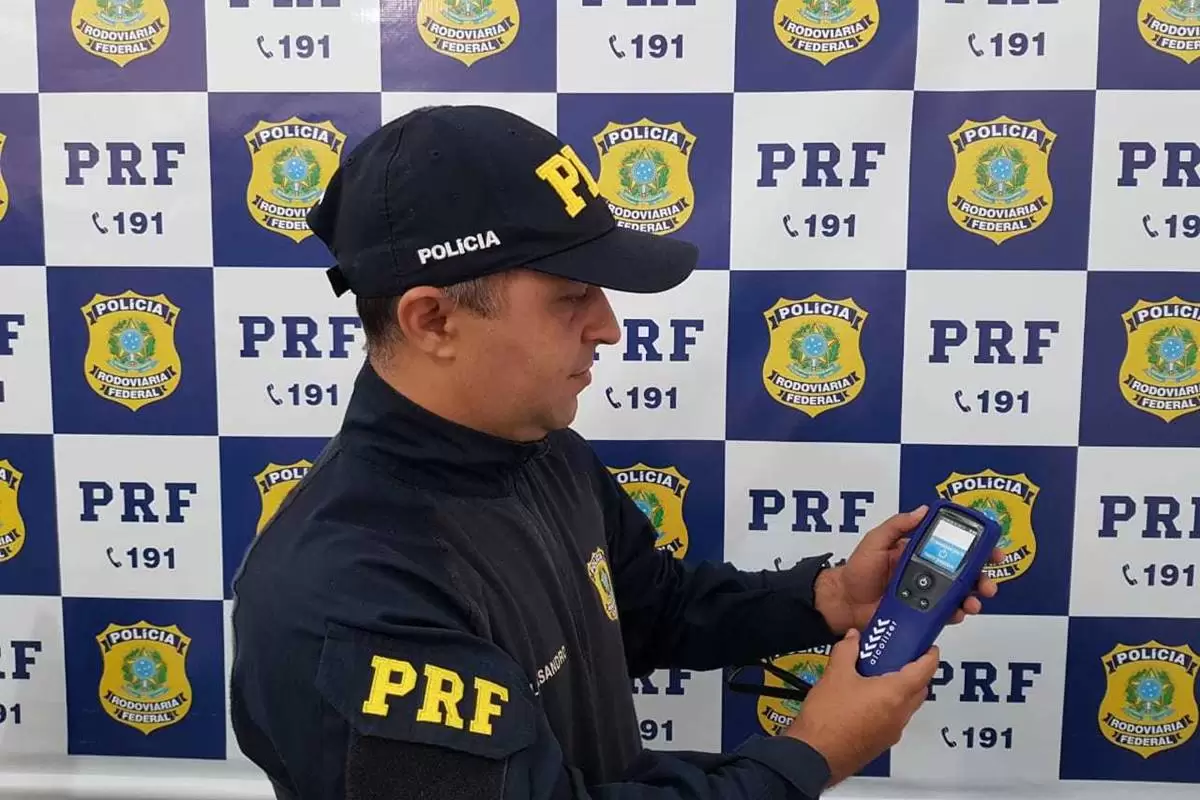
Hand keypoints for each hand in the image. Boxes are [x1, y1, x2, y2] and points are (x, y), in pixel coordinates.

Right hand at [785, 628, 938, 787]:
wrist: (814, 756)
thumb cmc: (828, 717)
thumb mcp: (835, 674)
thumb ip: (847, 651)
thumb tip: (853, 638)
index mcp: (894, 694)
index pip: (924, 671)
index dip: (930, 656)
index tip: (929, 647)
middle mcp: (899, 714)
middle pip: (919, 690)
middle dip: (915, 673)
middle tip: (899, 658)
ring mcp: (891, 732)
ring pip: (906, 706)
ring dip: (900, 691)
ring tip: (876, 677)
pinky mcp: (880, 744)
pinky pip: (892, 720)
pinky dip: (887, 706)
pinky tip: (863, 700)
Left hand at [815, 506, 1001, 634]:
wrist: (844, 602)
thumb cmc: (857, 570)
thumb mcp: (875, 541)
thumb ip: (897, 526)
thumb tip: (922, 510)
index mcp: (919, 551)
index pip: (953, 545)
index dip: (976, 546)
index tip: (992, 547)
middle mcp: (928, 572)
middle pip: (965, 573)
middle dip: (983, 576)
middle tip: (988, 582)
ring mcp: (927, 594)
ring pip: (960, 595)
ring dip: (974, 597)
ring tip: (975, 602)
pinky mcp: (923, 614)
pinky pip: (946, 614)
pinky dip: (957, 614)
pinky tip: (959, 613)